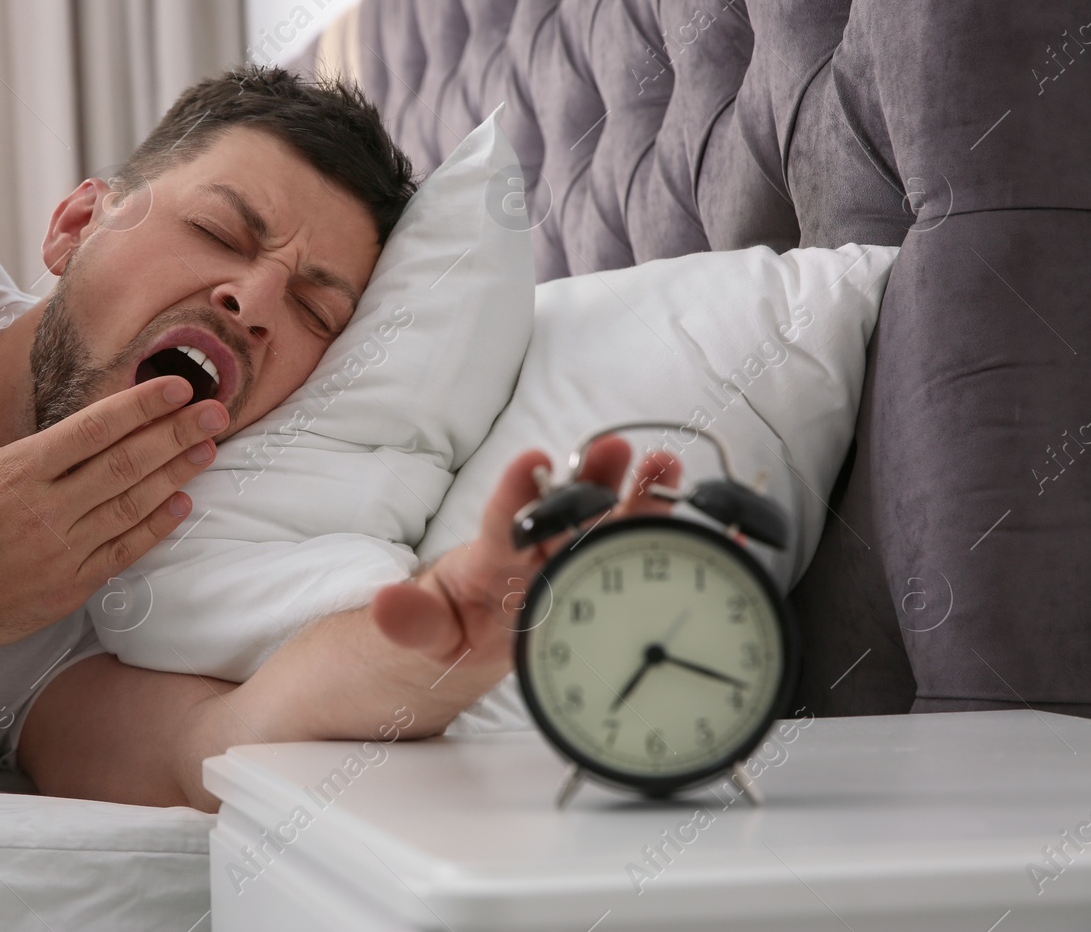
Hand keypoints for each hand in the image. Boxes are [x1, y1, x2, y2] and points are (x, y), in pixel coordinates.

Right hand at [0, 334, 225, 658]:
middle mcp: (45, 509)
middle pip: (125, 463)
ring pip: (132, 506)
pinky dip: (155, 528)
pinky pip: (122, 552)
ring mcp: (60, 551)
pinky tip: (182, 504)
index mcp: (15, 470)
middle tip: (217, 412)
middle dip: (176, 433)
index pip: (92, 429)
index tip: (177, 387)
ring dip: (175, 475)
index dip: (140, 406)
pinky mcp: (66, 588)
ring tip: (209, 449)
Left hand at [371, 435, 681, 679]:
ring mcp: (571, 566)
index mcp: (492, 563)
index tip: (529, 462)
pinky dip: (669, 537)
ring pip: (606, 526)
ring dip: (637, 497)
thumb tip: (386, 605)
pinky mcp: (600, 582)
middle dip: (592, 480)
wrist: (474, 642)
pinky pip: (637, 557)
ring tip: (665, 465)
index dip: (514, 494)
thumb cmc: (452, 625)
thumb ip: (410, 623)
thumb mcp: (426, 632)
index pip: (501, 524)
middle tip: (616, 447)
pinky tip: (705, 522)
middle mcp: (536, 554)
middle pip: (566, 513)